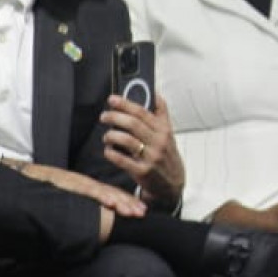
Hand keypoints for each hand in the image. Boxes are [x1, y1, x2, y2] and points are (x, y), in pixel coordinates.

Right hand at [15, 161, 146, 217]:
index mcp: (89, 186)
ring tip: (134, 211)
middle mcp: (88, 184)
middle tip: (144, 212)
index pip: (113, 193)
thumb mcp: (68, 194)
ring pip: (105, 192)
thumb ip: (82, 201)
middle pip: (113, 193)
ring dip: (121, 202)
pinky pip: (88, 190)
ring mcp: (81, 184)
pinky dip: (100, 196)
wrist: (31, 174)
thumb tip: (94, 213)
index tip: (142, 210)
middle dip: (130, 203)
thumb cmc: (48, 185)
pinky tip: (111, 202)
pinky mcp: (71, 184)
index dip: (128, 201)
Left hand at [101, 92, 183, 209]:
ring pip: (126, 140)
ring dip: (112, 135)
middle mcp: (159, 142)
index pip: (143, 112)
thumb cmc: (167, 155)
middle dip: (115, 117)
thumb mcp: (168, 133)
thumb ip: (161, 114)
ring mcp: (151, 157)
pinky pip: (122, 159)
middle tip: (104, 116)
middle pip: (133, 124)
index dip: (126, 104)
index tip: (113, 99)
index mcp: (164, 130)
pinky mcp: (142, 171)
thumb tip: (156, 94)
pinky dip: (111, 153)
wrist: (173, 183)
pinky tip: (108, 150)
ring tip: (107, 135)